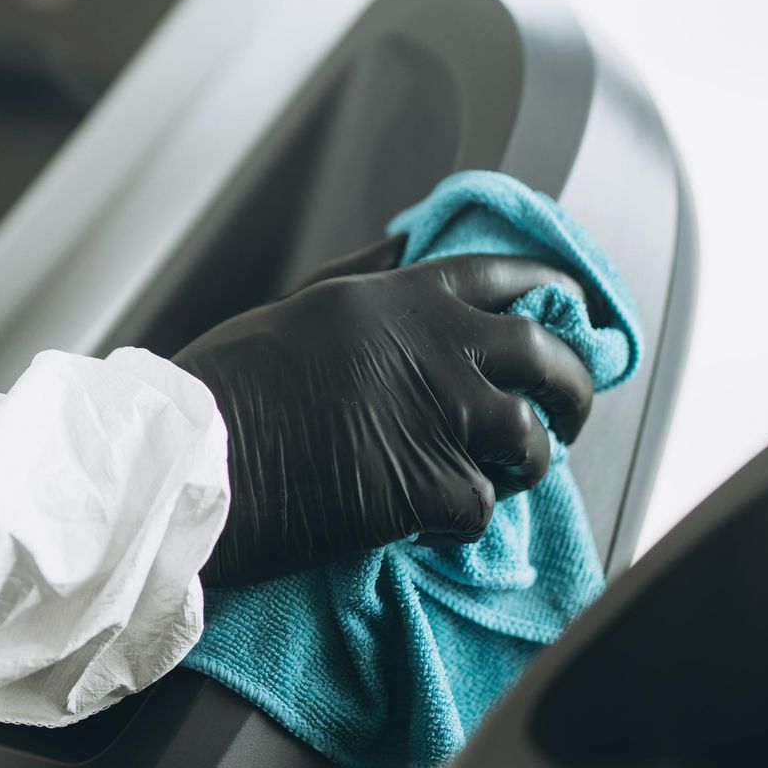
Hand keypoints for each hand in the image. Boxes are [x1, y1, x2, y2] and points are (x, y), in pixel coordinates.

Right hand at [175, 241, 595, 587]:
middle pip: (546, 354)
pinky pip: (483, 509)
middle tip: (570, 415)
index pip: (507, 275)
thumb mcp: (300, 306)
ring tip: (498, 480)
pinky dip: (463, 523)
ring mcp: (435, 415)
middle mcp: (430, 344)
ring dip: (523, 466)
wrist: (190, 462)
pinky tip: (432, 524)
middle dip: (574, 386)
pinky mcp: (426, 487)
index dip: (555, 290)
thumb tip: (412, 243)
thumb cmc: (226, 386)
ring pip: (530, 440)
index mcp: (396, 295)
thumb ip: (368, 279)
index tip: (577, 311)